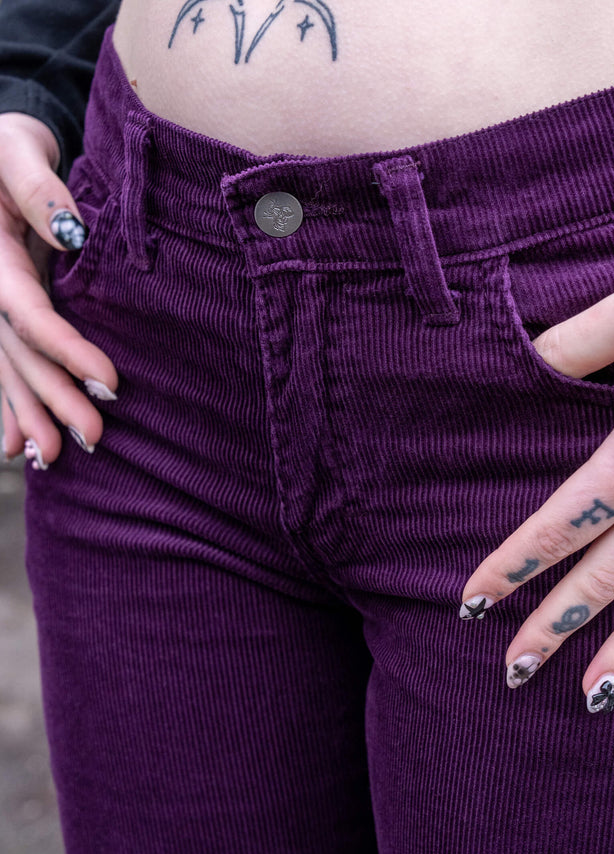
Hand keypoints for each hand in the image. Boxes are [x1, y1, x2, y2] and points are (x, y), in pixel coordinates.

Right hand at [0, 112, 117, 468]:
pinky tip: (17, 444)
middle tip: (91, 439)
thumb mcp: (17, 150)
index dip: (65, 348)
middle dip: (52, 397)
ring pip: (6, 365)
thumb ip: (40, 189)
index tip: (109, 382)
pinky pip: (0, 361)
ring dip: (29, 411)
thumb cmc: (8, 143)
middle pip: (17, 351)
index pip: (27, 312)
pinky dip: (8, 401)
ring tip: (52, 457)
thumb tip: (71, 233)